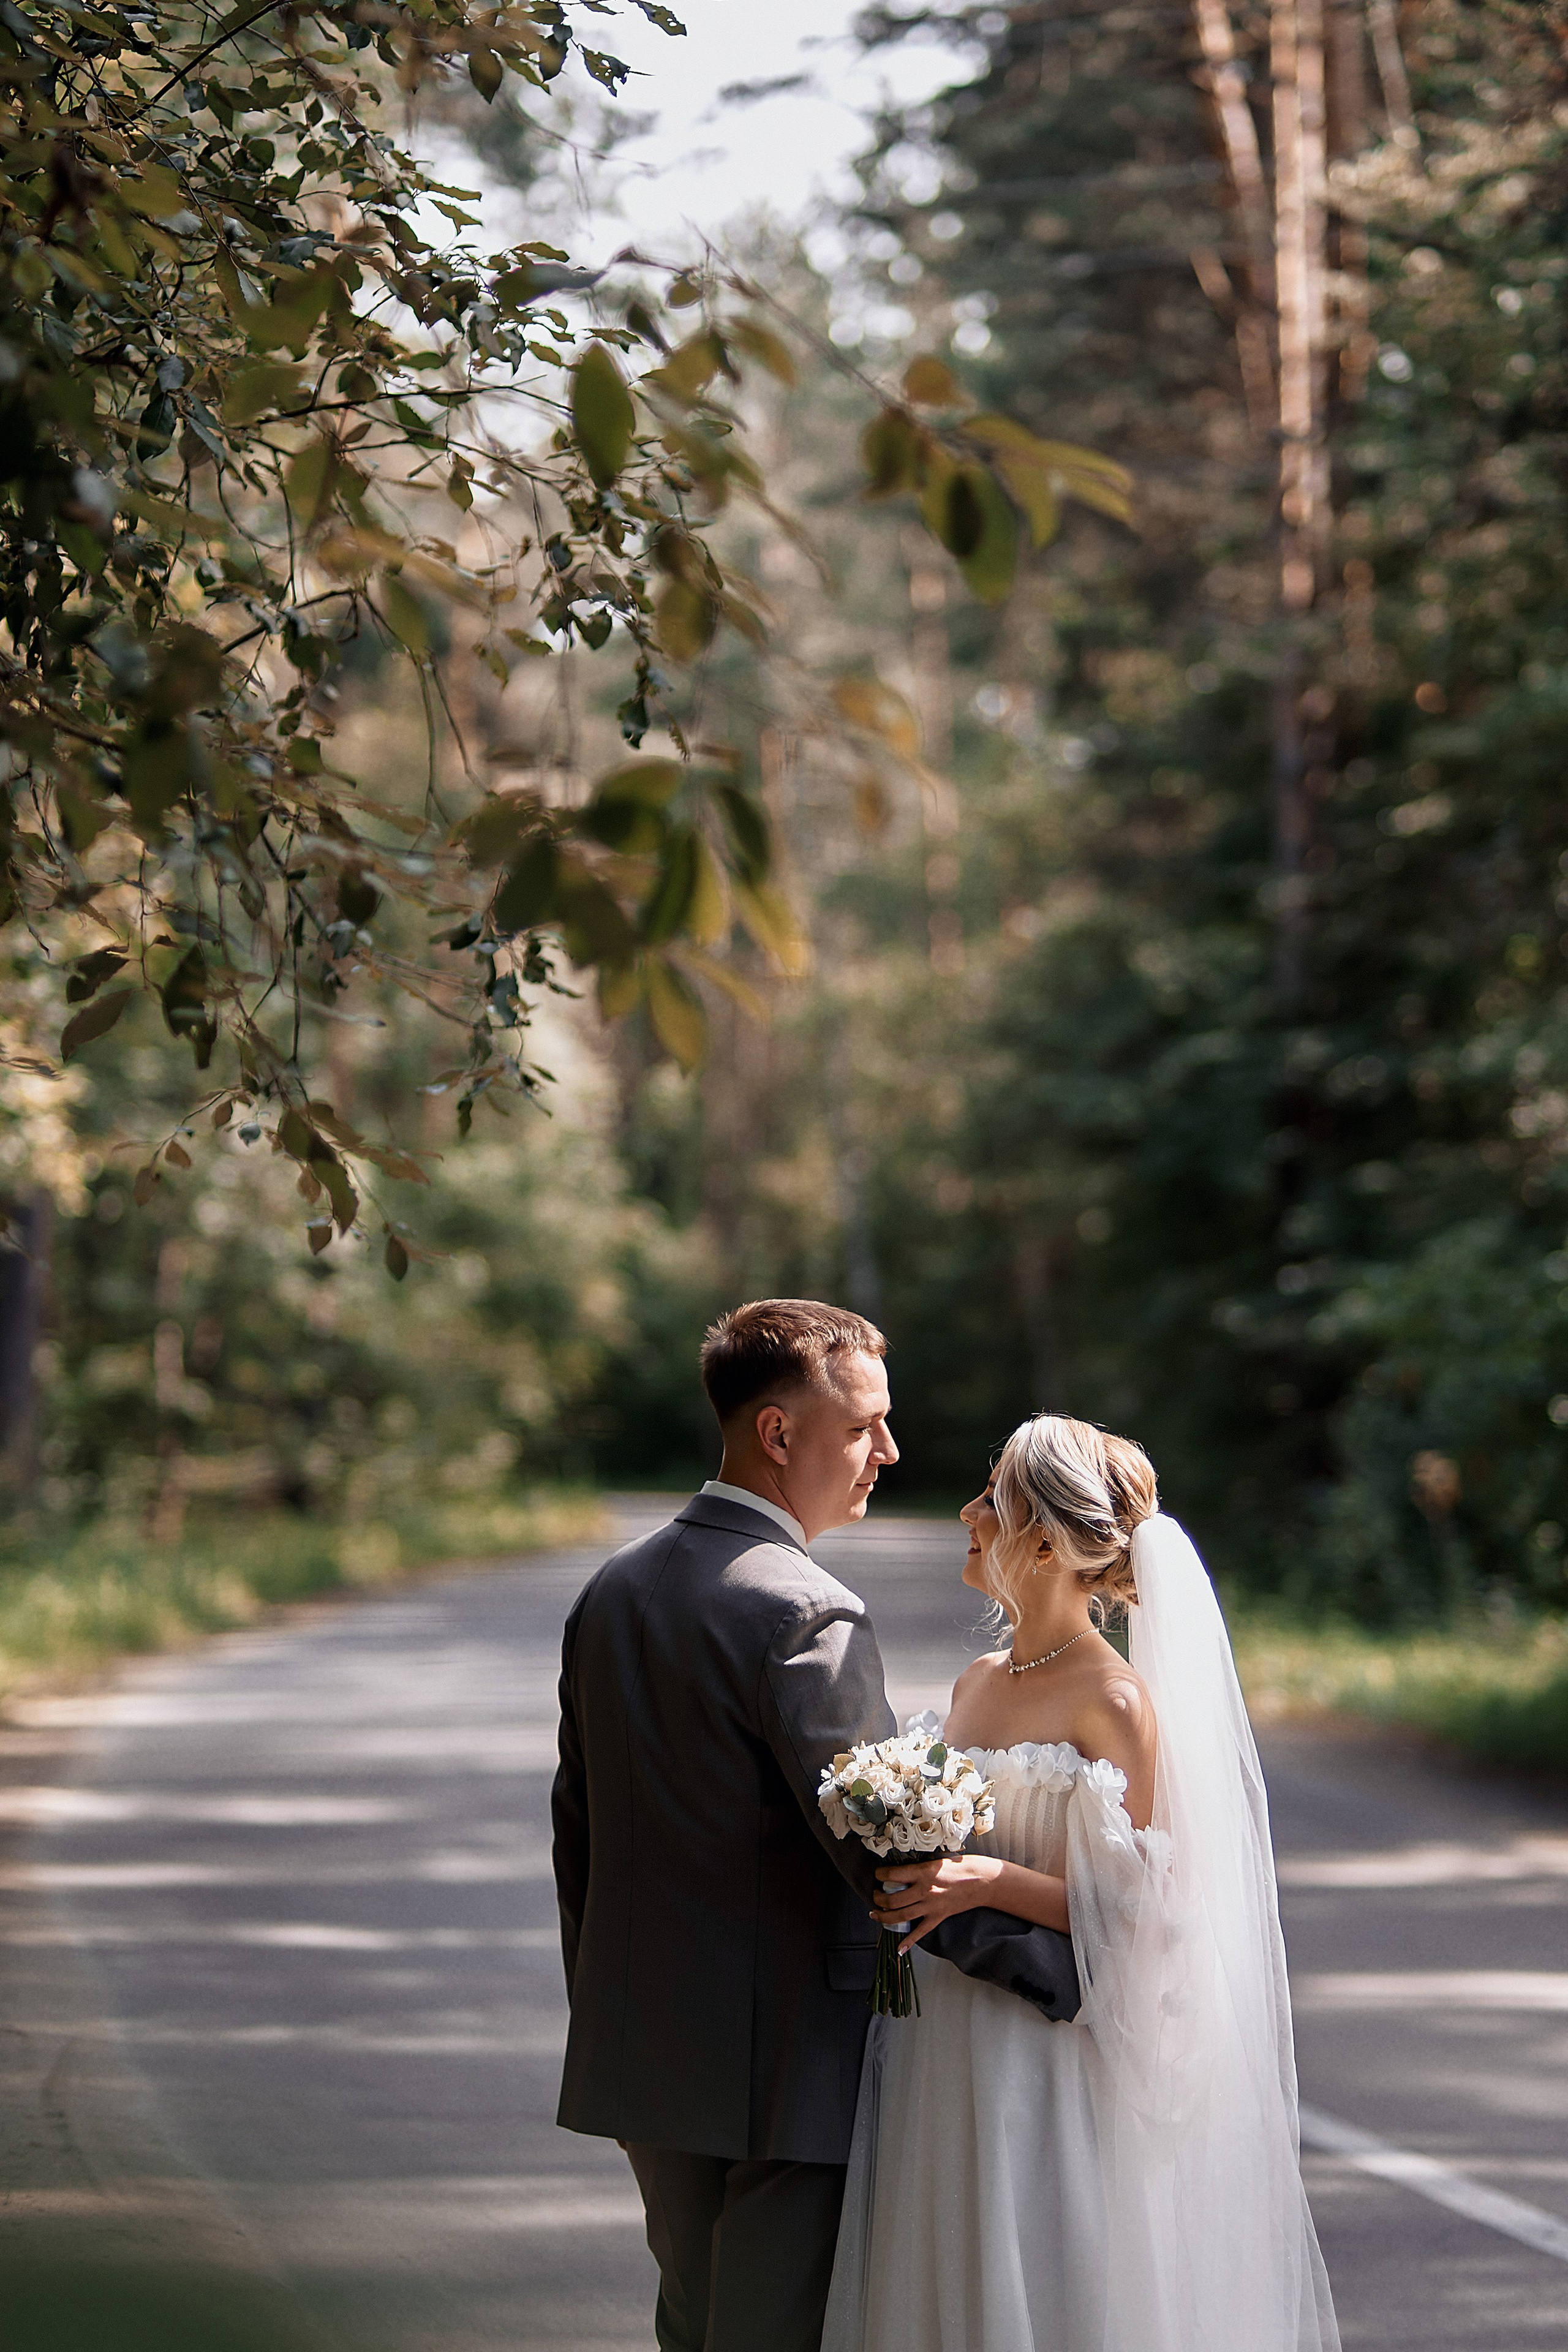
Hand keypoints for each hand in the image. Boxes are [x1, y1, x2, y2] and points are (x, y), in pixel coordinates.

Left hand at [872, 1853, 1004, 1949]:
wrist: (983, 1881)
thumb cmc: (962, 1866)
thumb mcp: (937, 1861)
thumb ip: (920, 1868)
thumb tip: (903, 1872)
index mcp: (923, 1872)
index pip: (893, 1875)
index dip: (881, 1875)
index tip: (878, 1874)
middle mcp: (924, 1890)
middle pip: (893, 1899)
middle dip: (879, 1898)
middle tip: (875, 1896)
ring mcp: (931, 1906)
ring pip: (901, 1915)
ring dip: (885, 1917)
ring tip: (876, 1915)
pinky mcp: (938, 1917)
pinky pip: (920, 1932)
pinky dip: (908, 1942)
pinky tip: (899, 1949)